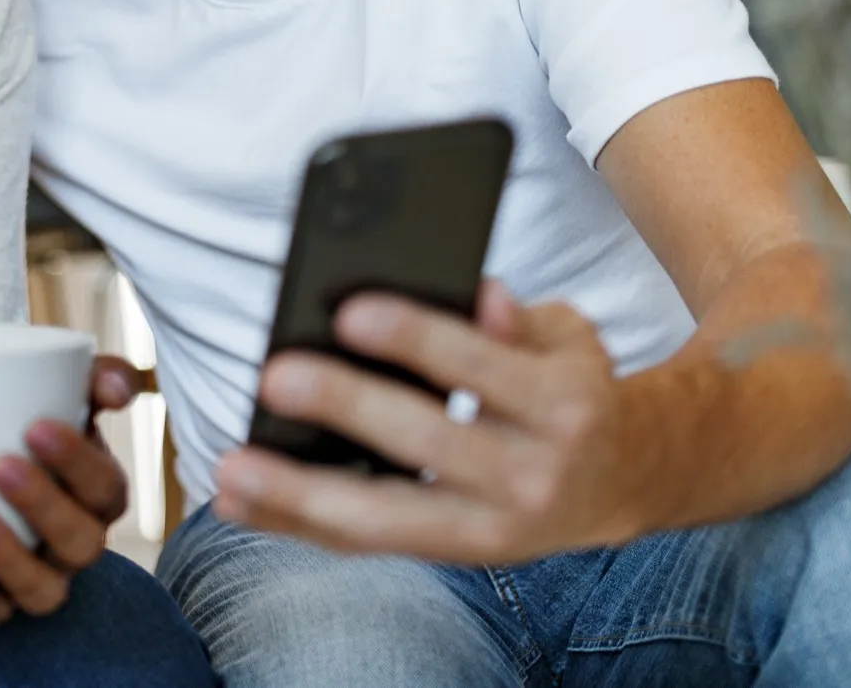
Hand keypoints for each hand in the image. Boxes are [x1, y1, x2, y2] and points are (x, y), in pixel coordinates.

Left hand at [0, 355, 138, 624]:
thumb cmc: (24, 420)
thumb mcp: (57, 390)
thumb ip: (92, 376)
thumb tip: (115, 387)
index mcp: (97, 490)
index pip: (104, 485)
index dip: (77, 462)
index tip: (35, 428)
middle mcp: (76, 539)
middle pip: (80, 541)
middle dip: (43, 506)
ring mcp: (39, 574)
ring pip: (44, 589)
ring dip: (11, 557)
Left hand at [212, 281, 641, 562]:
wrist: (621, 482)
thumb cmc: (567, 391)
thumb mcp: (568, 341)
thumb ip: (519, 318)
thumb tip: (479, 294)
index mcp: (560, 407)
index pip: (480, 366)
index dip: (417, 339)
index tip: (349, 312)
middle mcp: (530, 476)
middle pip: (426, 445)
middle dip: (346, 409)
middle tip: (274, 377)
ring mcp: (489, 529)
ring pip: (384, 520)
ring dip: (297, 497)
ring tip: (229, 469)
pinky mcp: (451, 555)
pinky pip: (364, 545)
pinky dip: (295, 526)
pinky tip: (236, 501)